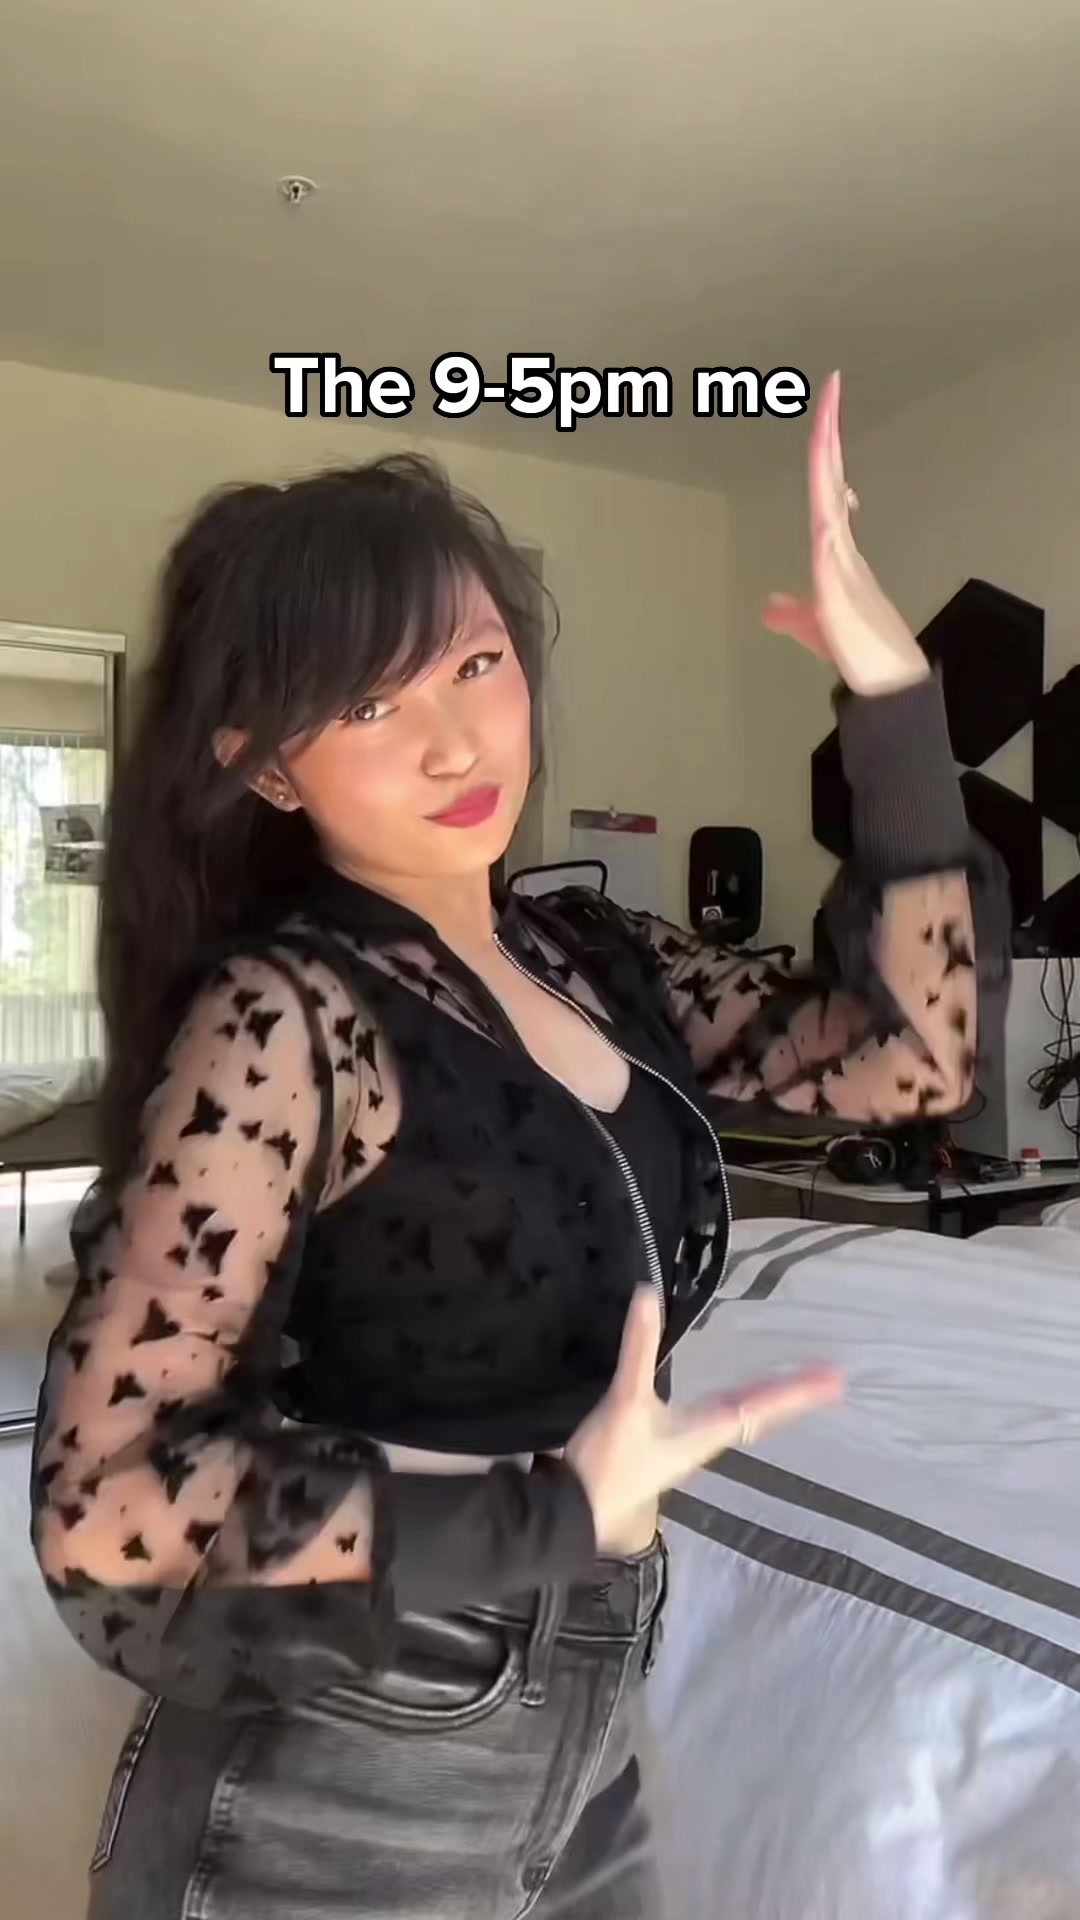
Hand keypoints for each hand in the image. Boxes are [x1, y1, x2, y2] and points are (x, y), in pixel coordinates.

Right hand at [564, 1288, 842, 1555]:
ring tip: (793, 1386)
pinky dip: (738, 1404)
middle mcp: (706, 1438)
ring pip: (741, 1416)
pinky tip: (729, 1400)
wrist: (578, 1507)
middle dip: (792, 1395)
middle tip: (829, 1380)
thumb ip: (638, 1348)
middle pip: (760, 1411)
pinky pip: (719, 1419)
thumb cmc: (611, 1460)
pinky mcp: (670, 1445)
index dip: (798, 1391)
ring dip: (768, 1400)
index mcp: (707, 1429)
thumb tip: (648, 1294)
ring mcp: (689, 1444)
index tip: (835, 1380)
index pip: (763, 1405)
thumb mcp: (625, 1400)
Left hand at [762, 371, 929, 697]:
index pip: (826, 487)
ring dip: (827, 471)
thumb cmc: (859, 652)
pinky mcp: (840, 601)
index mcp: (834, 549)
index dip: (825, 448)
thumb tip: (771, 605)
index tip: (826, 408)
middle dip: (829, 435)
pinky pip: (832, 566)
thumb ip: (794, 614)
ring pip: (829, 510)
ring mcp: (842, 571)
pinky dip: (828, 540)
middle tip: (832, 386)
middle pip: (830, 482)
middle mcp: (840, 550)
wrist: (889, 685)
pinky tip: (825, 520)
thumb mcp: (815, 627)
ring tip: (825, 427)